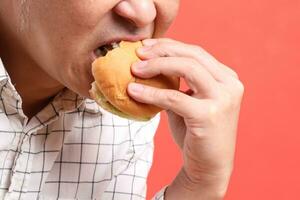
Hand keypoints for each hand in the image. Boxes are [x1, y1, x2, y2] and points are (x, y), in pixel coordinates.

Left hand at [127, 38, 243, 198]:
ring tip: (135, 70)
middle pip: (193, 55)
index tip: (147, 46)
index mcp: (226, 78)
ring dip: (157, 65)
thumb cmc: (196, 133)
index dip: (170, 46)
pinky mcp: (209, 115)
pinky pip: (174, 97)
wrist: (208, 167)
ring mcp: (223, 99)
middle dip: (162, 51)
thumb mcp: (189, 102)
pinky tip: (134, 92)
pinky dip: (151, 93)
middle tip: (138, 54)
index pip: (196, 52)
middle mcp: (229, 85)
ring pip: (187, 68)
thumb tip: (150, 65)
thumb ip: (178, 84)